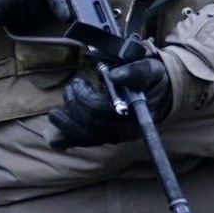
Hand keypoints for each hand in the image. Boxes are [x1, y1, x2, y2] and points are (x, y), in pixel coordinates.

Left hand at [49, 47, 171, 146]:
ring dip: (66, 125)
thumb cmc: (151, 80)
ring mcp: (116, 136)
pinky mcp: (108, 138)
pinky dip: (69, 141)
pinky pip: (86, 143)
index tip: (79, 82)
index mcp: (134, 112)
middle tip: (71, 88)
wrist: (159, 94)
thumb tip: (115, 75)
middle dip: (74, 105)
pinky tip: (55, 141)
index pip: (102, 111)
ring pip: (86, 137)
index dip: (85, 98)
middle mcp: (125, 129)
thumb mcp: (149, 69)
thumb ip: (136, 71)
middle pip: (90, 124)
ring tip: (54, 114)